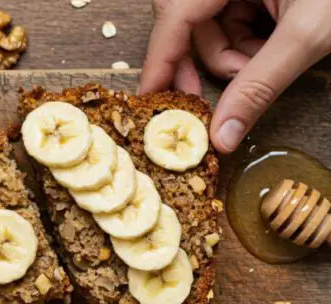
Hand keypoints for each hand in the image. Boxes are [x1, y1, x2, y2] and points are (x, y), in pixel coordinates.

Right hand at [140, 0, 330, 152]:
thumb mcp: (309, 34)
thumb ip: (260, 85)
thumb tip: (222, 135)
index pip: (174, 15)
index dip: (158, 61)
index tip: (148, 101)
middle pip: (188, 25)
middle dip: (211, 62)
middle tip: (218, 99)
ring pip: (210, 29)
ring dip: (236, 56)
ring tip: (271, 60)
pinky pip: (231, 23)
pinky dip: (248, 45)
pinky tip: (275, 45)